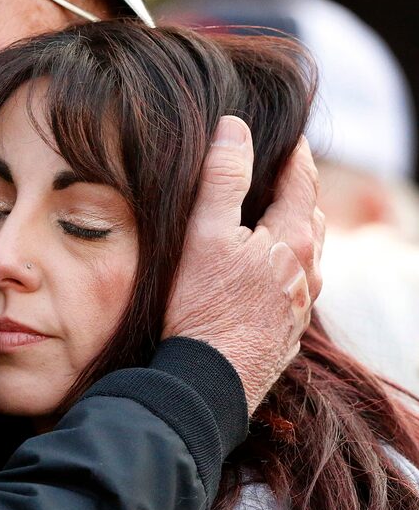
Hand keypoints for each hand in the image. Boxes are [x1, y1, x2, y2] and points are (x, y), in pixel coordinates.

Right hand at [162, 116, 323, 412]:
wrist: (208, 380)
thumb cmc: (201, 306)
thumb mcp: (203, 233)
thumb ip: (221, 179)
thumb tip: (234, 129)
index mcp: (293, 240)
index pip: (301, 181)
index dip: (293, 153)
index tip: (286, 134)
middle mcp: (308, 271)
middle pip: (308, 216)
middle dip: (295, 189)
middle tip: (276, 171)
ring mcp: (300, 304)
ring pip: (306, 252)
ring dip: (293, 228)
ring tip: (270, 216)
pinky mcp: (287, 329)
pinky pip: (296, 283)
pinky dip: (285, 262)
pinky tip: (264, 270)